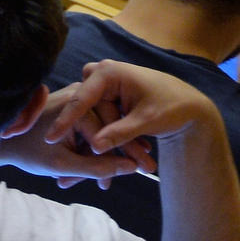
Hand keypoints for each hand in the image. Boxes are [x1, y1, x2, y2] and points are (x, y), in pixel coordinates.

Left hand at [0, 80, 153, 185]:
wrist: (1, 143)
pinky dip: (99, 145)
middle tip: (149, 170)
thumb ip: (98, 168)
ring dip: (114, 151)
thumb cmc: (27, 154)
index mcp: (74, 104)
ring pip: (103, 128)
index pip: (109, 132)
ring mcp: (74, 99)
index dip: (128, 154)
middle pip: (110, 128)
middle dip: (126, 152)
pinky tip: (112, 162)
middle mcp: (76, 95)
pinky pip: (93, 127)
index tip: (145, 171)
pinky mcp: (71, 108)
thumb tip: (131, 168)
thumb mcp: (64, 166)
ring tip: (136, 168)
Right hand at [44, 59, 222, 156]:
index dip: (65, 121)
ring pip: (95, 119)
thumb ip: (120, 134)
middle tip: (91, 167)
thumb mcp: (146, 121)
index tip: (48, 139)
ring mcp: (104, 84)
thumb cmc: (173, 107)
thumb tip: (95, 149)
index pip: (81, 100)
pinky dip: (109, 137)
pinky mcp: (109, 96)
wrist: (191, 105)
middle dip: (95, 140)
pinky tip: (112, 157)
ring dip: (105, 141)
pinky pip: (102, 119)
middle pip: (89, 112)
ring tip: (111, 168)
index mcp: (108, 72)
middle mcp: (102, 74)